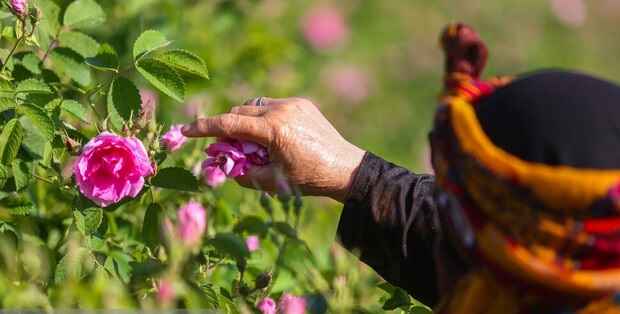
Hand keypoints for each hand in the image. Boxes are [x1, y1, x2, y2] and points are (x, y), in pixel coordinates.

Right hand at [181, 97, 365, 201]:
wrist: (345, 169)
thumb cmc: (309, 179)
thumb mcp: (272, 182)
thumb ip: (243, 174)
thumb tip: (224, 167)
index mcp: (273, 129)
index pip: (228, 123)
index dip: (204, 127)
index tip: (186, 131)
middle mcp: (281, 110)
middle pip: (239, 111)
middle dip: (228, 128)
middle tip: (227, 149)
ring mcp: (293, 104)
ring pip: (255, 106)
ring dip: (246, 120)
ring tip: (253, 143)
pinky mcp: (302, 104)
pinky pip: (273, 105)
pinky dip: (264, 117)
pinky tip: (273, 136)